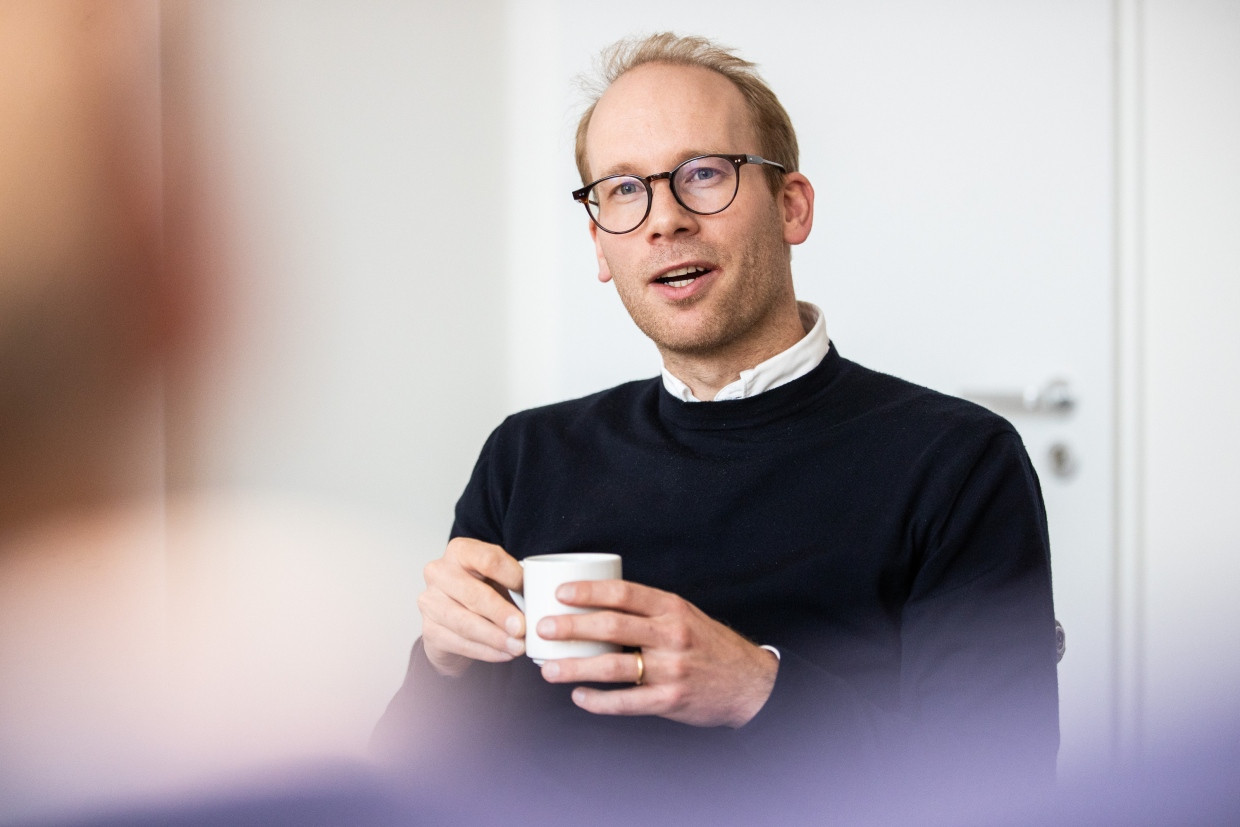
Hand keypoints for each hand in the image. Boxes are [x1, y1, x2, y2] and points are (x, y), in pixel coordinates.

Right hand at [418, 537, 524, 676]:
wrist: (454, 617)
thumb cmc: (482, 590)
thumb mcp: (499, 578)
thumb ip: (516, 583)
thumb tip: (540, 598)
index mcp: (460, 551)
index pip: (488, 559)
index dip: (511, 576)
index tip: (529, 590)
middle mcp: (439, 572)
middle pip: (473, 594)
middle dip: (500, 613)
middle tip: (522, 628)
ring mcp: (430, 602)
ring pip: (465, 623)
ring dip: (495, 638)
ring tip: (518, 646)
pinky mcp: (429, 630)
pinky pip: (460, 643)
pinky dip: (486, 651)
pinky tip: (504, 654)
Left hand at [535, 580, 778, 728]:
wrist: (748, 682)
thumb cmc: (707, 645)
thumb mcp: (683, 615)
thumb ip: (647, 610)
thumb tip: (594, 603)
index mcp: (671, 608)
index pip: (623, 593)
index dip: (588, 591)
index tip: (559, 593)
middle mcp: (671, 634)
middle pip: (612, 626)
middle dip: (571, 627)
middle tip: (543, 629)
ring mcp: (671, 669)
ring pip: (612, 666)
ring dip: (575, 668)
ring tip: (549, 668)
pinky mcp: (670, 700)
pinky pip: (626, 702)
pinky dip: (598, 701)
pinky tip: (579, 697)